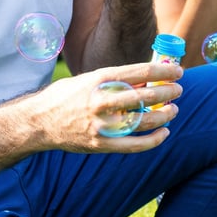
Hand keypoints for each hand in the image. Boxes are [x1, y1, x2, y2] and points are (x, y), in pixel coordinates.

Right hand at [31, 61, 183, 153]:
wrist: (38, 123)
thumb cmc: (65, 97)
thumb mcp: (87, 79)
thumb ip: (113, 80)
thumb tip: (145, 80)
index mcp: (99, 79)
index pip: (141, 73)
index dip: (164, 72)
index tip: (178, 71)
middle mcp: (102, 101)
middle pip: (147, 96)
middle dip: (168, 92)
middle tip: (178, 89)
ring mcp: (102, 125)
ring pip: (144, 121)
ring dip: (164, 115)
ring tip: (173, 109)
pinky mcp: (101, 144)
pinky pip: (134, 145)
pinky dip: (153, 140)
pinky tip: (164, 133)